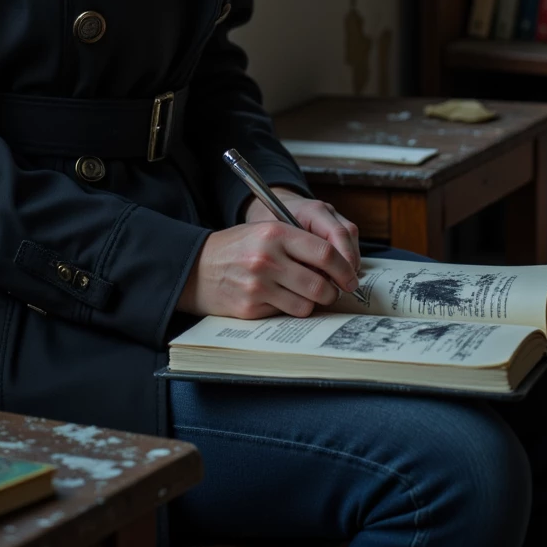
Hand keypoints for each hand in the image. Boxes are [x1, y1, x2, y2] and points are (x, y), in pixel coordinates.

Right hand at [176, 196, 360, 319]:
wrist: (197, 267)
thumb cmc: (237, 248)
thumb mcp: (265, 231)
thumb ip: (298, 243)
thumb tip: (336, 265)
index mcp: (275, 233)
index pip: (325, 253)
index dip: (344, 269)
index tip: (350, 277)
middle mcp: (268, 258)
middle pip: (321, 284)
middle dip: (332, 292)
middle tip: (331, 290)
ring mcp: (259, 285)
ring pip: (307, 304)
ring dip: (311, 303)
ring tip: (302, 294)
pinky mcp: (252, 307)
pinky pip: (286, 314)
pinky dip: (289, 309)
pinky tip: (278, 299)